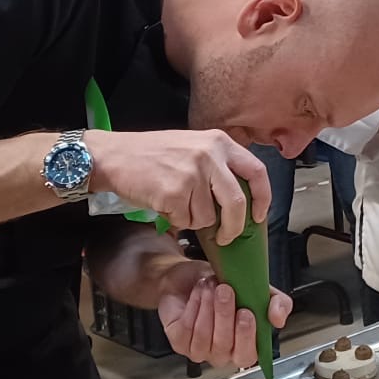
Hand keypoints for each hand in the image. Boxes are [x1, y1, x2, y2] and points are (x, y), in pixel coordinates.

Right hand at [85, 129, 269, 245]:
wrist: (115, 155)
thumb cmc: (153, 154)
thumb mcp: (194, 147)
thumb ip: (219, 167)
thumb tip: (242, 202)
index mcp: (219, 142)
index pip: (257, 172)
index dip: (263, 198)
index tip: (259, 215)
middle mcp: (209, 155)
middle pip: (237, 202)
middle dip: (234, 226)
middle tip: (226, 236)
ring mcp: (192, 173)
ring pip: (208, 217)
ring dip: (193, 219)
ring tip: (176, 202)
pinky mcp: (174, 192)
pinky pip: (185, 221)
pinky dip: (176, 219)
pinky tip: (163, 202)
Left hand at [155, 263, 293, 369]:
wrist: (188, 278)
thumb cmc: (222, 287)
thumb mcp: (256, 289)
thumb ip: (276, 302)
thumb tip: (279, 319)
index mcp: (243, 346)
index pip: (248, 356)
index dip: (247, 337)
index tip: (246, 313)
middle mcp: (221, 353)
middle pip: (224, 345)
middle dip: (225, 316)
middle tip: (225, 291)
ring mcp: (199, 350)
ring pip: (204, 335)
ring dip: (208, 305)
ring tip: (211, 284)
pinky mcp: (179, 342)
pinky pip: (187, 329)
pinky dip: (194, 305)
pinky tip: (198, 292)